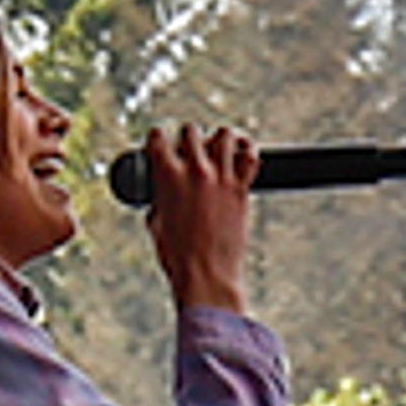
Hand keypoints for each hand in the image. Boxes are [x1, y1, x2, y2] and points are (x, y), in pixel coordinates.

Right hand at [138, 122, 260, 316]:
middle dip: (188, 137)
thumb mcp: (156, 224)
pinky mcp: (242, 189)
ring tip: (218, 148)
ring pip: (225, 135)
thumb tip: (162, 196)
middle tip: (190, 150)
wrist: (207, 275)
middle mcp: (195, 171)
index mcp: (168, 177)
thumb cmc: (178, 257)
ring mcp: (222, 178)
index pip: (158, 138)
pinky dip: (246, 151)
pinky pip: (250, 156)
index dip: (157, 139)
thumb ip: (158, 201)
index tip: (161, 144)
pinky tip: (241, 154)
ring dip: (219, 139)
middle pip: (192, 130)